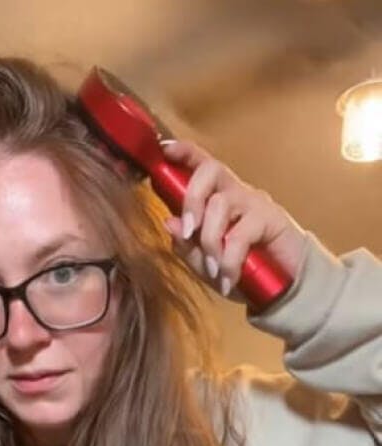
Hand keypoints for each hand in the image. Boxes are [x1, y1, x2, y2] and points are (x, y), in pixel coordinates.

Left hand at [161, 140, 306, 300]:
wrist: (283, 293)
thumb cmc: (242, 274)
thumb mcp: (205, 265)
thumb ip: (186, 245)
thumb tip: (168, 221)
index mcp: (217, 198)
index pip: (201, 165)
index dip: (184, 153)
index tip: (165, 149)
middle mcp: (236, 193)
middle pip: (210, 170)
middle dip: (191, 199)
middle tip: (187, 232)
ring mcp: (255, 203)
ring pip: (220, 204)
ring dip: (210, 241)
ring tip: (213, 269)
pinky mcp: (273, 218)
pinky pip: (240, 234)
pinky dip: (229, 260)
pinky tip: (228, 279)